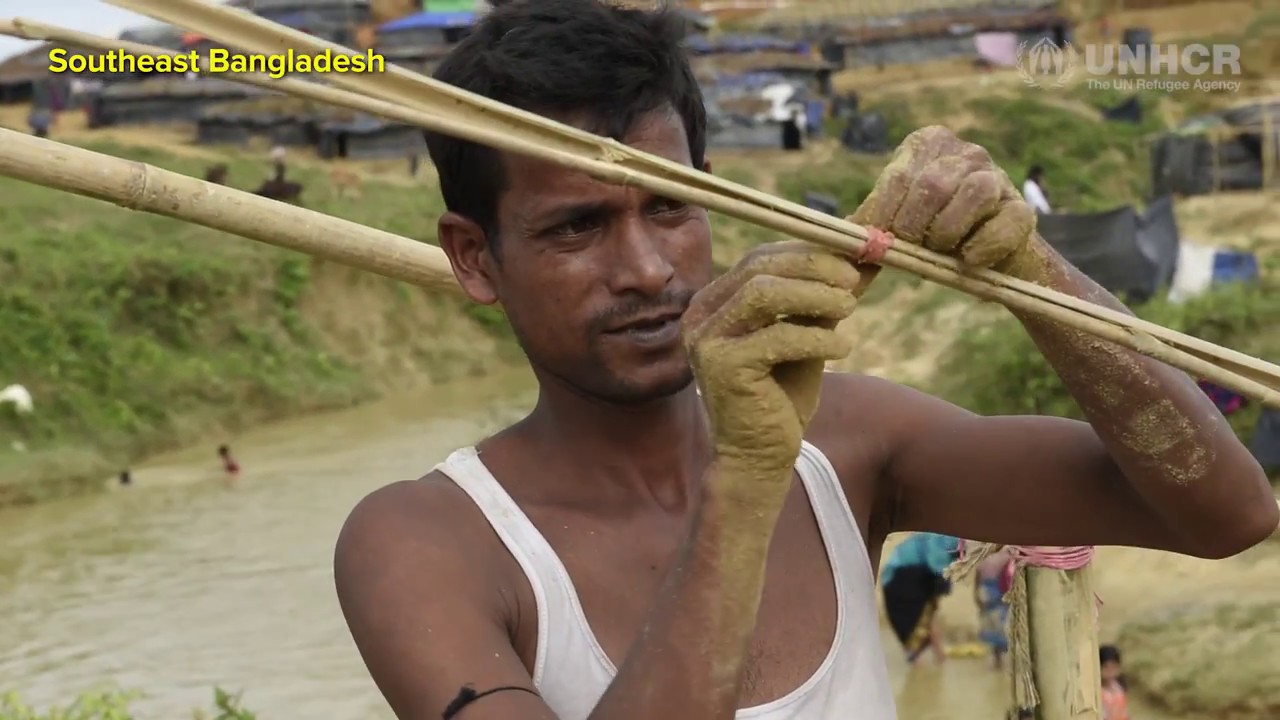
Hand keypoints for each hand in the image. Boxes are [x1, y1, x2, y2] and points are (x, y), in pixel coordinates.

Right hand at [682, 242, 867, 508]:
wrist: (760, 456)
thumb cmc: (782, 395)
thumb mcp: (809, 336)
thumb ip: (827, 299)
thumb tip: (867, 258)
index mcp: (715, 303)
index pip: (759, 258)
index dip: (806, 252)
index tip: (850, 257)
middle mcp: (701, 316)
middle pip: (759, 268)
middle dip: (813, 267)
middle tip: (854, 280)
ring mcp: (707, 341)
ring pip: (763, 294)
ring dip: (814, 295)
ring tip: (850, 309)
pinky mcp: (722, 367)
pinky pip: (776, 337)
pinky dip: (816, 337)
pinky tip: (842, 347)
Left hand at [851, 126, 1041, 278]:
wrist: (984, 259)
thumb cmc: (930, 234)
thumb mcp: (897, 222)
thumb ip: (871, 225)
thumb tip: (839, 238)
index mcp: (926, 145)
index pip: (897, 178)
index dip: (884, 216)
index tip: (878, 242)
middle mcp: (964, 152)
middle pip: (932, 185)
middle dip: (913, 226)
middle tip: (910, 249)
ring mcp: (997, 175)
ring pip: (974, 193)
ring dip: (949, 232)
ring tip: (941, 250)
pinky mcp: (1023, 208)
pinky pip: (1006, 223)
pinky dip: (984, 247)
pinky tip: (969, 260)